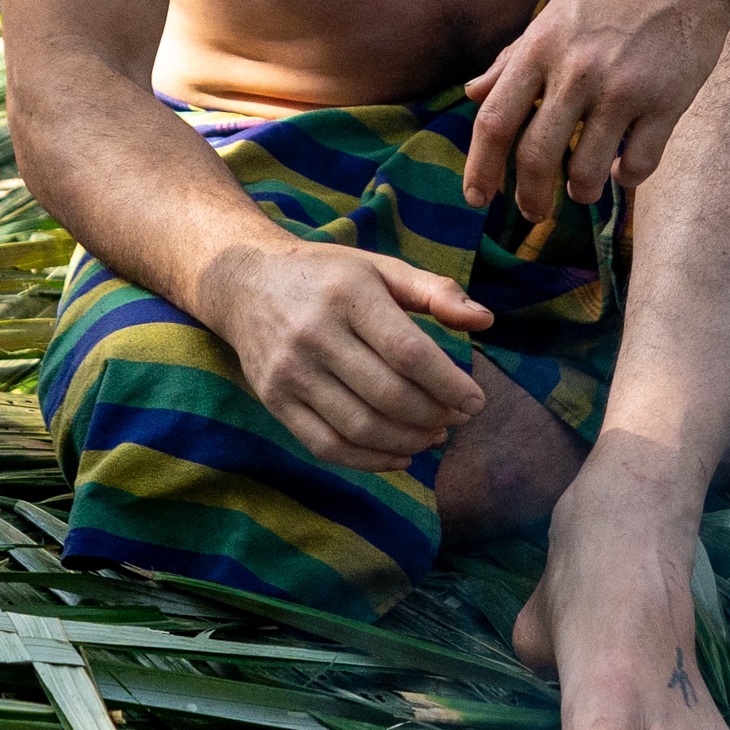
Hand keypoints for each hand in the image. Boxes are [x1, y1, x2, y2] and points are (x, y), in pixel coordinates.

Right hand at [201, 238, 493, 471]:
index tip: (475, 401)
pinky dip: (369, 461)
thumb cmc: (328, 276)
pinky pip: (326, 445)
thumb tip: (485, 321)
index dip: (448, 384)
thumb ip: (435, 292)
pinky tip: (400, 455)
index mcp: (349, 293)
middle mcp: (314, 333)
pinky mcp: (273, 399)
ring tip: (433, 436)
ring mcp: (289, 371)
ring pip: (360, 427)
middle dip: (434, 416)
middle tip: (456, 419)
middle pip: (388, 395)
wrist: (243, 282)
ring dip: (408, 441)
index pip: (408, 352)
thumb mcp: (381, 268)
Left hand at [461, 0, 729, 224]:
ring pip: (587, 171)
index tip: (477, 198)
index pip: (496, 120)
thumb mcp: (555, 13)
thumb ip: (514, 57)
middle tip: (533, 213)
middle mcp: (576, 71)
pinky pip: (639, 165)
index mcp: (541, 47)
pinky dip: (627, 179)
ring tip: (582, 191)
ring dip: (581, 193)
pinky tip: (625, 171)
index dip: (480, 167)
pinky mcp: (667, 102)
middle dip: (530, 198)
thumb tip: (473, 93)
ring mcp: (623, 89)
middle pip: (536, 157)